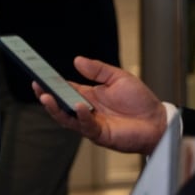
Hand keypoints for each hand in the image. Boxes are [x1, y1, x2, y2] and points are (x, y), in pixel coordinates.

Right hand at [34, 56, 167, 154]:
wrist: (157, 121)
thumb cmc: (140, 101)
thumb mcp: (118, 77)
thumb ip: (98, 70)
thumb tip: (77, 60)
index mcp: (86, 95)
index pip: (62, 88)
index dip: (50, 81)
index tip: (38, 72)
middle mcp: (84, 110)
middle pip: (59, 103)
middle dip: (45, 94)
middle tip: (36, 84)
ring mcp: (90, 123)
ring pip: (65, 117)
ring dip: (54, 108)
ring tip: (46, 96)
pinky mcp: (100, 134)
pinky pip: (85, 126)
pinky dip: (80, 116)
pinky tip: (78, 106)